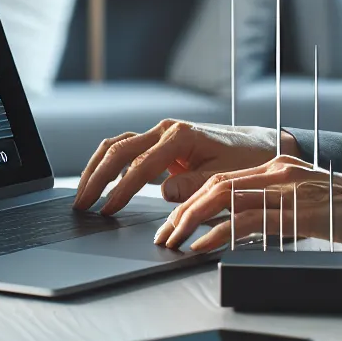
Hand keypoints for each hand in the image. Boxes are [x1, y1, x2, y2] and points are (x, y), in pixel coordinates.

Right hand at [73, 120, 296, 214]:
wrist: (259, 146)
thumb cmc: (245, 162)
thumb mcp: (224, 178)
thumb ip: (193, 186)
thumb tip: (164, 194)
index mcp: (180, 136)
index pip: (141, 165)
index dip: (121, 190)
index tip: (107, 210)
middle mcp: (166, 130)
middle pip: (119, 150)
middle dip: (97, 178)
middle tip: (82, 204)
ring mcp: (161, 134)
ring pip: (117, 146)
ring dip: (97, 168)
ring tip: (82, 195)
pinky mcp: (160, 144)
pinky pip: (126, 151)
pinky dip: (108, 164)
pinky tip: (98, 182)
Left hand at [153, 154, 341, 252]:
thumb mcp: (312, 204)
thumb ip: (279, 209)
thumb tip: (243, 227)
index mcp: (282, 167)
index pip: (223, 179)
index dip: (191, 200)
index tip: (172, 222)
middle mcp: (282, 172)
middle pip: (215, 186)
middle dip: (181, 211)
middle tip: (163, 236)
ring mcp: (291, 190)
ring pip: (225, 199)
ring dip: (191, 223)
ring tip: (173, 243)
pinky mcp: (301, 212)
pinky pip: (250, 221)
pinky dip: (219, 235)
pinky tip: (203, 248)